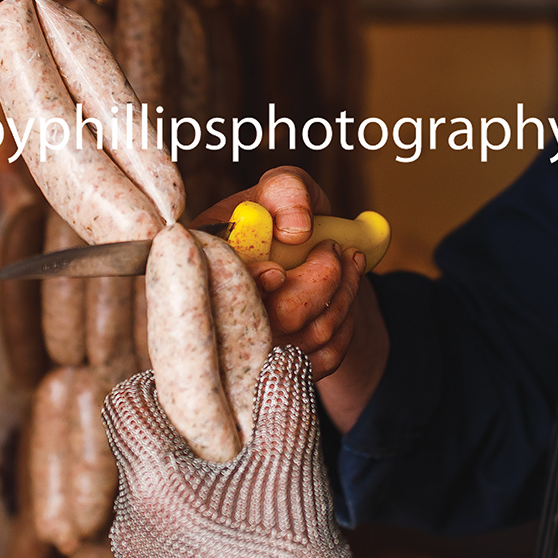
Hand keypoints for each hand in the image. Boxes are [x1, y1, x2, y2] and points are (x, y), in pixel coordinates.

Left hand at [104, 345, 349, 557]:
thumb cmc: (294, 550)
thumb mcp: (292, 461)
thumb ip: (284, 394)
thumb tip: (282, 352)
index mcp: (153, 486)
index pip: (124, 408)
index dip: (152, 390)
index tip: (187, 395)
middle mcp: (128, 533)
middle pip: (139, 467)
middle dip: (177, 456)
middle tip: (228, 462)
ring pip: (147, 521)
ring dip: (180, 510)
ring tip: (237, 521)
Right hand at [196, 169, 387, 418]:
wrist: (305, 252)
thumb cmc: (284, 216)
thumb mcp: (284, 186)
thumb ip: (285, 190)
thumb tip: (295, 230)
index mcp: (208, 267)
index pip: (217, 290)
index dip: (248, 287)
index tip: (276, 272)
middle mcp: (224, 316)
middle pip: (278, 319)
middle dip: (322, 281)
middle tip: (336, 248)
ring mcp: (255, 351)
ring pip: (311, 336)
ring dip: (344, 293)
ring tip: (349, 260)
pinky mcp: (287, 371)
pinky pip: (328, 355)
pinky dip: (346, 320)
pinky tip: (342, 292)